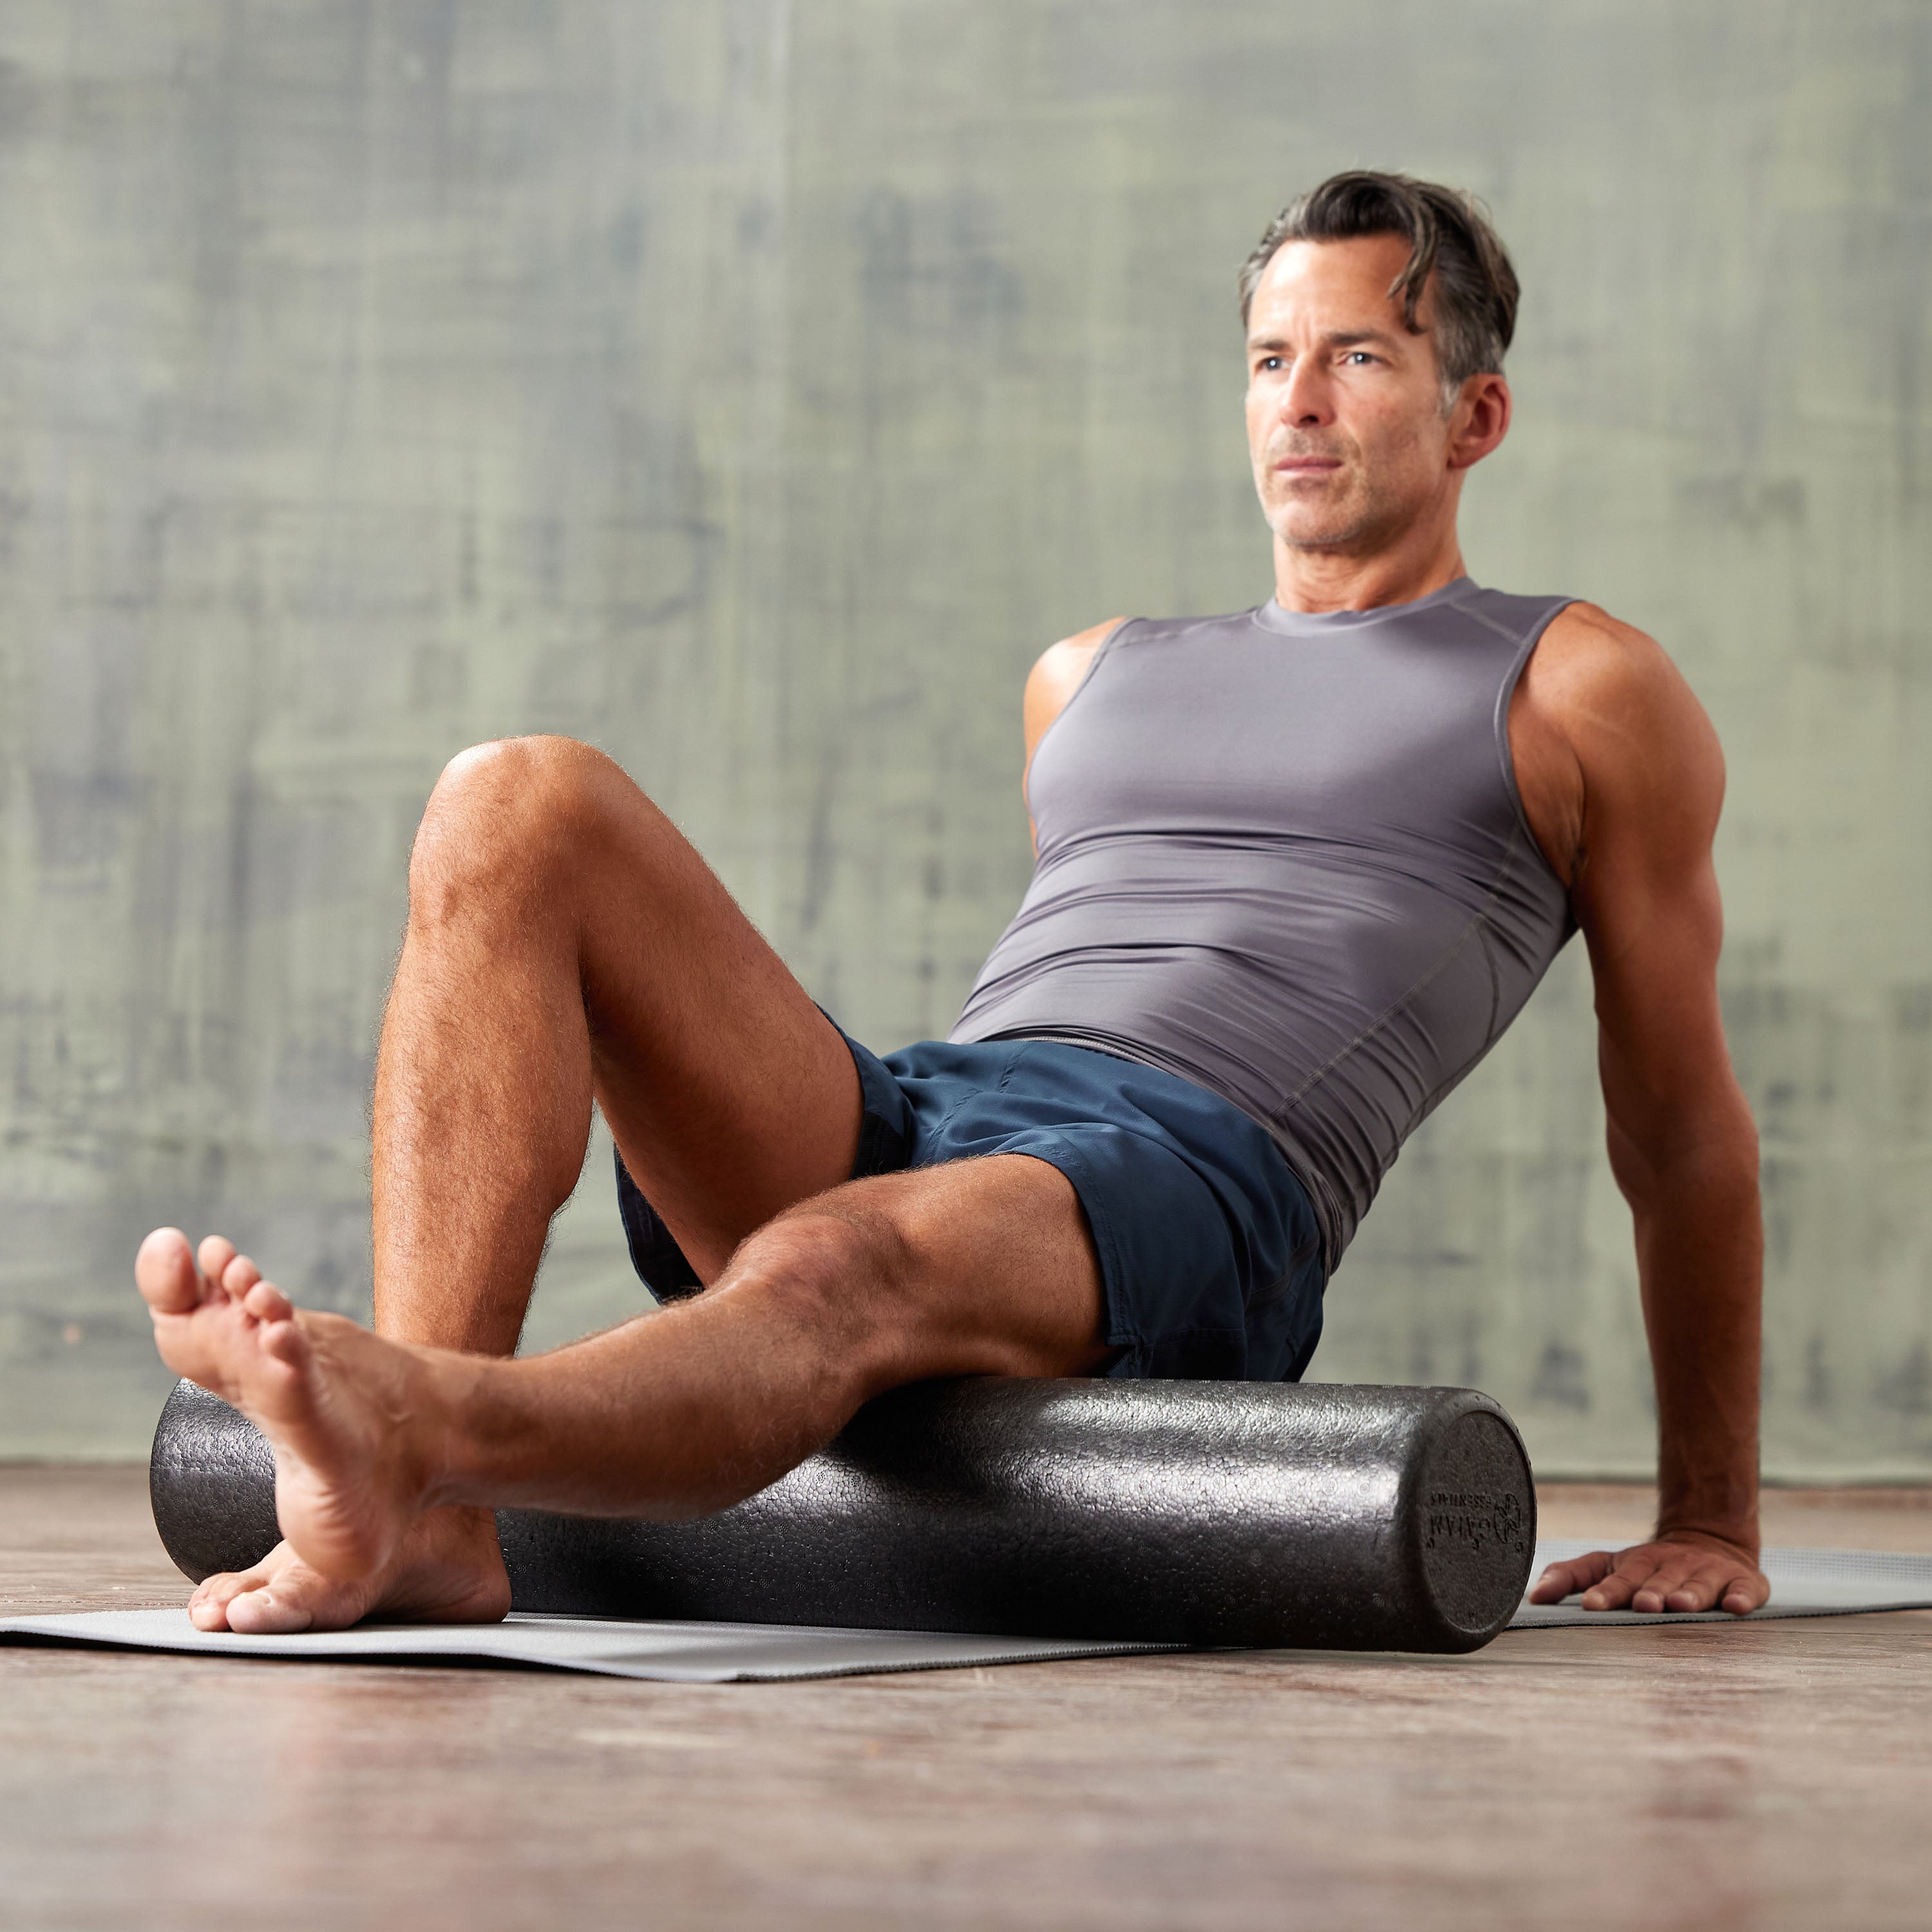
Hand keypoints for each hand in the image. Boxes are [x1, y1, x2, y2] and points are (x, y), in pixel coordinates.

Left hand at [1527, 1530, 1768, 1615]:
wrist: (1708, 1542)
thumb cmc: (1646, 1568)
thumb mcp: (1607, 1565)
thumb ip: (1570, 1577)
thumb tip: (1533, 1597)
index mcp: (1637, 1565)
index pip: (1617, 1578)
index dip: (1605, 1591)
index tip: (1590, 1604)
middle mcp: (1672, 1567)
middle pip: (1658, 1581)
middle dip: (1650, 1593)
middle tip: (1642, 1605)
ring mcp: (1708, 1573)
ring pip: (1698, 1584)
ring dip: (1689, 1594)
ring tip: (1680, 1605)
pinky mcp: (1743, 1582)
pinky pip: (1744, 1590)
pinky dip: (1741, 1598)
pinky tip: (1735, 1608)